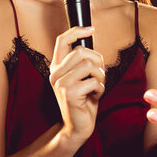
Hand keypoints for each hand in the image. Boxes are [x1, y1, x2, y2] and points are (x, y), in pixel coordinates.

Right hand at [49, 26, 105, 145]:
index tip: (91, 29)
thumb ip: (81, 62)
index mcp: (56, 67)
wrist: (77, 127)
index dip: (76, 31)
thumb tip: (91, 45)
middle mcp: (55, 73)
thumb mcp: (80, 77)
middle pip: (81, 51)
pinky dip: (100, 88)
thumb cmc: (83, 101)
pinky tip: (95, 96)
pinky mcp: (70, 93)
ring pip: (89, 65)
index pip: (62, 40)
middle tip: (99, 74)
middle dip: (98, 61)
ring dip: (100, 76)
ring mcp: (61, 83)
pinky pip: (94, 81)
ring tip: (96, 86)